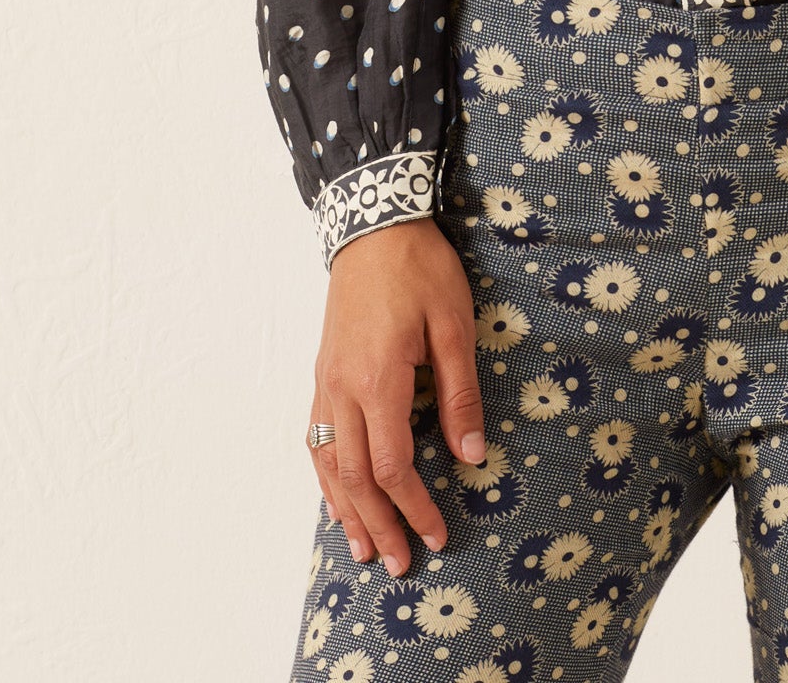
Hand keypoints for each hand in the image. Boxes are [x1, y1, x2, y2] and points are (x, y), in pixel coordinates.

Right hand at [307, 216, 485, 577]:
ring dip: (346, 510)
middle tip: (402, 563)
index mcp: (378, 380)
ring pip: (328, 463)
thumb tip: (470, 454)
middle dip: (380, 523)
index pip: (392, 466)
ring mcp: (326, 381)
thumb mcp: (454, 326)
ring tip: (364, 549)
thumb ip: (460, 393)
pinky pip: (317, 438)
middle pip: (354, 476)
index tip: (437, 534)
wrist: (374, 224)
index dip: (414, 506)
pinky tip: (337, 496)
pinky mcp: (323, 371)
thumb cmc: (420, 270)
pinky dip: (326, 476)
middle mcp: (342, 389)